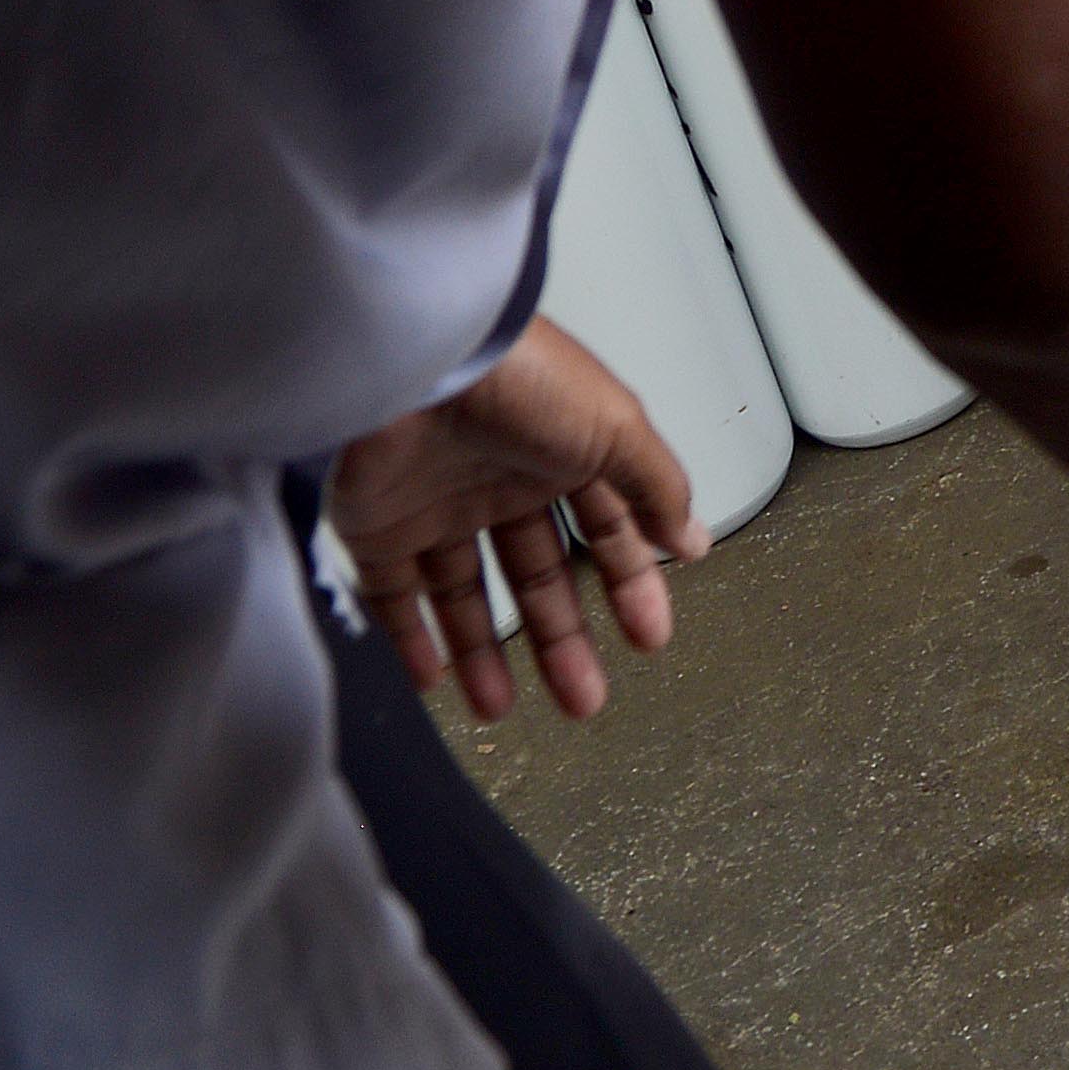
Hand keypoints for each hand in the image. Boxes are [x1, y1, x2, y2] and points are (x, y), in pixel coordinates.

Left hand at [330, 317, 698, 724]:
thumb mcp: (617, 426)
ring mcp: (437, 504)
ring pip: (464, 596)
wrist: (417, 360)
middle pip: (537, 577)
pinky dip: (412, 639)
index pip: (605, 533)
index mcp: (562, 452)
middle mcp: (499, 480)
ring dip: (486, 655)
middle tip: (583, 698)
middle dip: (562, 641)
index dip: (629, 586)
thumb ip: (656, 488)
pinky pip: (394, 596)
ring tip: (501, 708)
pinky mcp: (378, 525)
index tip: (647, 636)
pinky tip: (435, 678)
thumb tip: (690, 537)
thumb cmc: (517, 373)